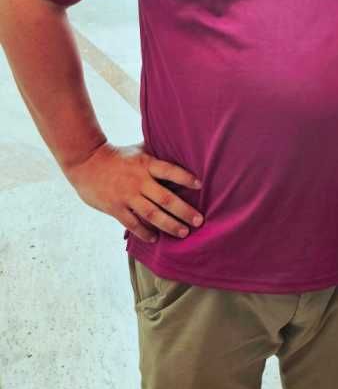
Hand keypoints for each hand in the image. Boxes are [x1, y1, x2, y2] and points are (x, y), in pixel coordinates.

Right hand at [65, 142, 202, 242]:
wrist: (86, 162)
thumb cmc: (117, 156)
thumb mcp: (138, 150)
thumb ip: (156, 154)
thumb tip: (179, 150)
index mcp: (146, 164)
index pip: (170, 170)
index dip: (185, 177)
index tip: (200, 185)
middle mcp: (139, 181)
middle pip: (165, 198)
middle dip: (184, 211)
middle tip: (199, 221)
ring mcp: (127, 196)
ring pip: (152, 214)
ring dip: (169, 225)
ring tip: (183, 232)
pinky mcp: (115, 208)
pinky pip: (133, 224)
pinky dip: (145, 233)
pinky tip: (155, 238)